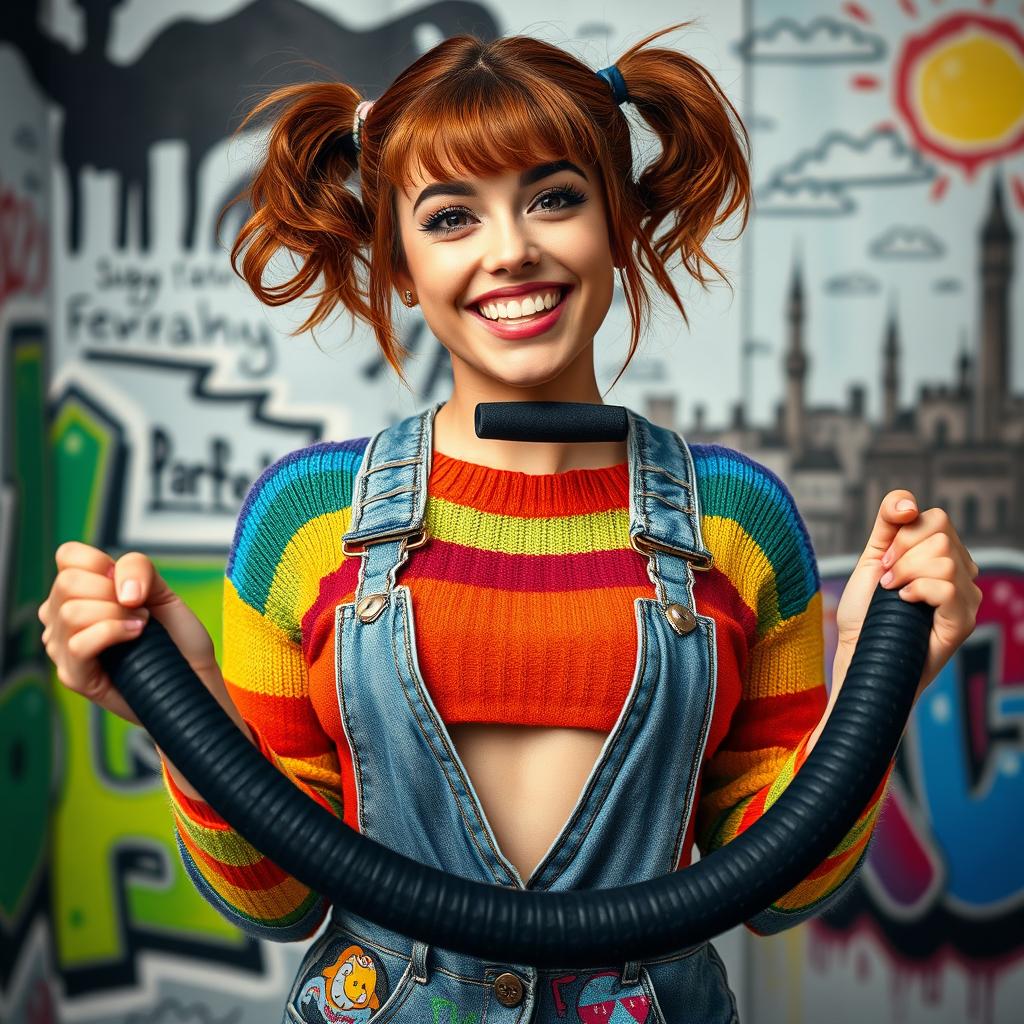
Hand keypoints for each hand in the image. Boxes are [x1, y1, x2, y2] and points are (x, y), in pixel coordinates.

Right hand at [39, 541, 220, 725]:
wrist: (193, 672)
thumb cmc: (175, 634)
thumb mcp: (161, 589)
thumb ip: (138, 569)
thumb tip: (121, 589)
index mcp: (78, 590)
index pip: (67, 555)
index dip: (101, 562)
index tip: (127, 584)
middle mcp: (61, 616)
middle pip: (68, 583)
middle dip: (113, 592)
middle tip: (138, 610)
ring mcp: (62, 646)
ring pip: (72, 613)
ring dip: (117, 615)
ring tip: (140, 625)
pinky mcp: (73, 675)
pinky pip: (79, 644)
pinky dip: (113, 632)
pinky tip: (135, 636)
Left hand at [834, 490, 981, 703]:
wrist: (859, 653)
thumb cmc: (865, 611)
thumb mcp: (873, 557)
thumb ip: (889, 522)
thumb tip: (909, 502)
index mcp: (942, 554)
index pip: (936, 518)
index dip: (903, 535)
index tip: (883, 562)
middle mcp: (961, 572)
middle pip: (940, 536)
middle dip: (901, 556)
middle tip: (886, 581)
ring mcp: (967, 597)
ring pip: (943, 559)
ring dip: (905, 575)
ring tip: (892, 594)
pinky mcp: (964, 620)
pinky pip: (947, 586)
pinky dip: (917, 591)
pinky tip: (905, 603)